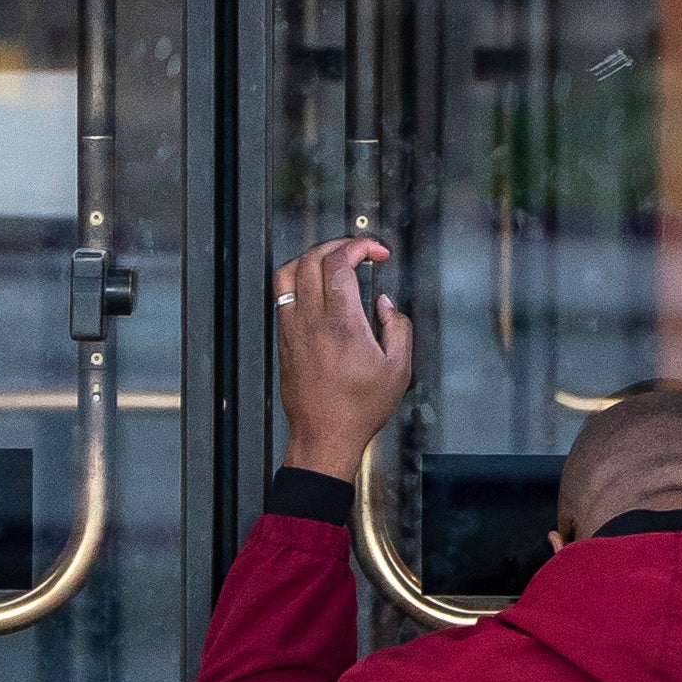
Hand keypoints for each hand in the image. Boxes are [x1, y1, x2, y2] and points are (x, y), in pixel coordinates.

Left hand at [271, 238, 412, 478]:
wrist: (324, 436)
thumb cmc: (360, 408)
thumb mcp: (398, 369)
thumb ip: (398, 327)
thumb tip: (386, 304)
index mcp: (342, 324)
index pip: (339, 263)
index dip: (360, 246)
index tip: (377, 252)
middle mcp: (312, 321)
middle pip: (312, 258)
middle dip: (339, 245)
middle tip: (359, 250)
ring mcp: (293, 329)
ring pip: (289, 271)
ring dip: (313, 257)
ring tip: (334, 261)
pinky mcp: (284, 339)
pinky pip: (283, 294)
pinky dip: (300, 279)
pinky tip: (319, 288)